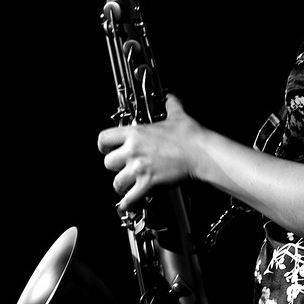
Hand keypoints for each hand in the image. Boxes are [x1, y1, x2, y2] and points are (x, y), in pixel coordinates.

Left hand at [97, 94, 198, 209]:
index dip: (104, 145)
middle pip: (108, 163)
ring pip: (117, 182)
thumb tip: (171, 99)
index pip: (104, 138)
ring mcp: (139, 168)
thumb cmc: (189, 135)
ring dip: (121, 185)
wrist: (199, 152)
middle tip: (123, 167)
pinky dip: (128, 203)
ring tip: (126, 186)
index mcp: (135, 133)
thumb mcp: (177, 115)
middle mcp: (133, 151)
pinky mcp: (148, 183)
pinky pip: (130, 198)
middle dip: (115, 167)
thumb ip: (171, 106)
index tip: (106, 149)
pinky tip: (128, 204)